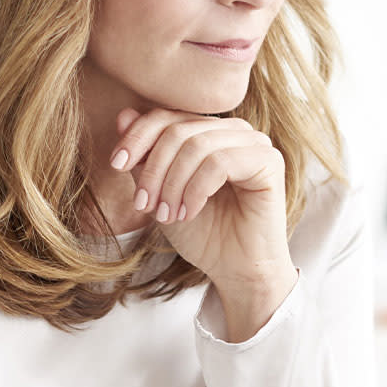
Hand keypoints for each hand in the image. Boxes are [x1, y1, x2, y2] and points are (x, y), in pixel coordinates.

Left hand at [109, 108, 295, 335]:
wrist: (235, 271)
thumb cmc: (202, 234)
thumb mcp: (160, 193)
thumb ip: (145, 157)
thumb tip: (123, 115)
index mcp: (209, 131)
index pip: (166, 117)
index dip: (137, 137)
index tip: (116, 165)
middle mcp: (234, 131)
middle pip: (178, 129)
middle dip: (153, 169)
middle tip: (144, 205)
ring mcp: (255, 143)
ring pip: (197, 145)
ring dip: (172, 184)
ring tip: (167, 215)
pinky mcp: (269, 162)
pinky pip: (220, 162)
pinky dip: (196, 190)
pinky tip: (189, 213)